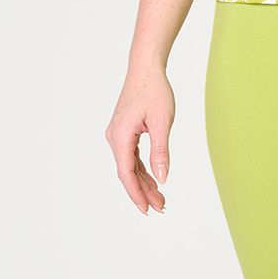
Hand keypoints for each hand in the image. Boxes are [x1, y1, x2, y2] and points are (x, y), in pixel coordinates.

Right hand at [107, 62, 173, 214]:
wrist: (145, 69)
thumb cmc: (155, 91)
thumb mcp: (162, 122)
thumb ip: (160, 151)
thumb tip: (162, 178)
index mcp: (120, 136)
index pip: (126, 172)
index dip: (136, 193)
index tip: (146, 209)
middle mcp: (115, 137)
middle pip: (127, 173)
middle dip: (143, 192)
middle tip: (161, 208)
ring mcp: (118, 135)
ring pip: (130, 167)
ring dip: (144, 183)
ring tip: (160, 199)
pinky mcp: (124, 133)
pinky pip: (132, 157)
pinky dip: (143, 170)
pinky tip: (154, 181)